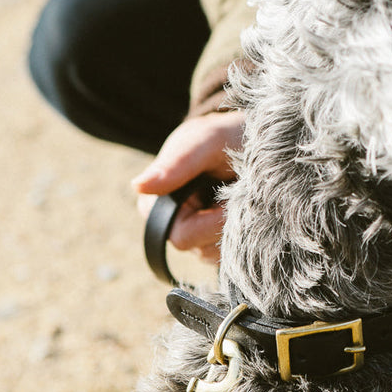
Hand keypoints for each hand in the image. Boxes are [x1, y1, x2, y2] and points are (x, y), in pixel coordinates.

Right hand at [132, 111, 244, 262]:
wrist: (253, 142)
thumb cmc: (224, 137)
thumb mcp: (207, 140)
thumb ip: (178, 162)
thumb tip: (139, 186)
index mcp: (159, 204)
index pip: (182, 235)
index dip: (211, 221)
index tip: (232, 198)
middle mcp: (177, 227)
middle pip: (203, 250)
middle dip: (229, 223)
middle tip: (245, 195)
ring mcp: (201, 241)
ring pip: (222, 254)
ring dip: (242, 228)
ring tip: (247, 197)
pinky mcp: (224, 247)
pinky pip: (237, 254)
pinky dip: (251, 234)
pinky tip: (253, 210)